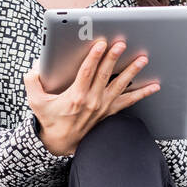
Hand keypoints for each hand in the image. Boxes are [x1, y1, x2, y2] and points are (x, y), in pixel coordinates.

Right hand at [22, 39, 159, 156]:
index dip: (94, 57)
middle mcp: (92, 101)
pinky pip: (129, 101)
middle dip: (114, 58)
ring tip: (142, 59)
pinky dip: (142, 93)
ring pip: (120, 85)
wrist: (60, 142)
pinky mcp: (109, 111)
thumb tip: (36, 66)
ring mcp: (103, 106)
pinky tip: (154, 86)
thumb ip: (32, 81)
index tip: (101, 44)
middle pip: (105, 75)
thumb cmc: (49, 120)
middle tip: (122, 44)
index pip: (87, 72)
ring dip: (132, 71)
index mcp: (75, 97)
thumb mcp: (35, 101)